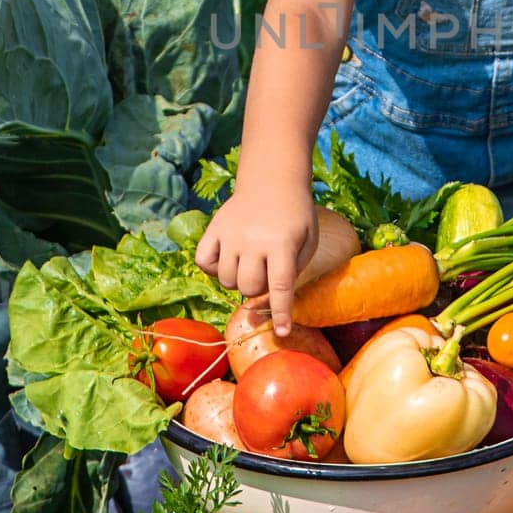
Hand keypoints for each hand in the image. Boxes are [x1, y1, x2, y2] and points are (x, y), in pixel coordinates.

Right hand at [194, 182, 316, 336]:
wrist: (273, 179)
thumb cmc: (296, 216)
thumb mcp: (308, 240)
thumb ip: (294, 271)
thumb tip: (273, 303)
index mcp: (282, 244)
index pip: (280, 287)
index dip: (281, 313)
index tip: (283, 332)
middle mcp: (254, 241)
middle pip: (248, 287)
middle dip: (257, 289)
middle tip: (265, 273)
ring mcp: (231, 235)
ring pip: (226, 280)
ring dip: (238, 280)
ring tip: (249, 263)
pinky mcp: (214, 229)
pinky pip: (204, 262)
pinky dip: (213, 268)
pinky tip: (227, 259)